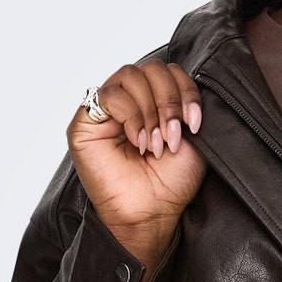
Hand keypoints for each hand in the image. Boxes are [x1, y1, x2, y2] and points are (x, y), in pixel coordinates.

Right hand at [67, 60, 208, 271]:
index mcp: (154, 102)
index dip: (186, 91)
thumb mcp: (192, 140)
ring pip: (130, 75)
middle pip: (152, 68)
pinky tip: (139, 141)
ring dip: (151, 109)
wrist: (150, 213)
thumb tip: (187, 86)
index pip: (170, 71)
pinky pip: (108, 95)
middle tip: (175, 135)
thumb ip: (188, 107)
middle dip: (170, 101)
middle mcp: (130, 100)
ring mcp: (106, 109)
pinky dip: (131, 116)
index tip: (195, 123)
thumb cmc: (169, 183)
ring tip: (157, 143)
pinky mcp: (85, 121)